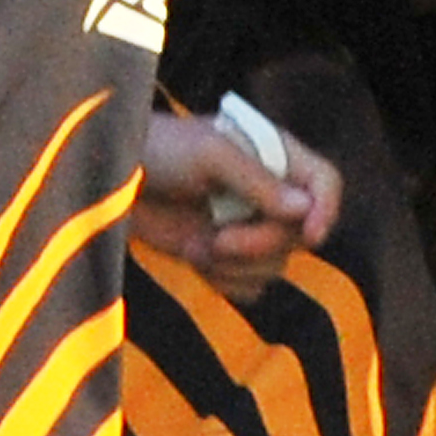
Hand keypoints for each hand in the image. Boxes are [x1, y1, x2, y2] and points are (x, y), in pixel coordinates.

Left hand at [129, 108, 343, 302]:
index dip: (325, 210)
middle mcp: (268, 193)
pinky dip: (224, 281)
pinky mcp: (223, 257)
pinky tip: (194, 258)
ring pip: (275, 266)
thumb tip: (304, 210)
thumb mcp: (209, 154)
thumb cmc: (159, 149)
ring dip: (237, 265)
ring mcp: (246, 226)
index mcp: (273, 155)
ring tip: (199, 246)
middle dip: (260, 244)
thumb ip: (258, 181)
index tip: (307, 236)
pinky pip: (248, 286)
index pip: (324, 182)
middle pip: (299, 235)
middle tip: (219, 239)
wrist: (110, 180)